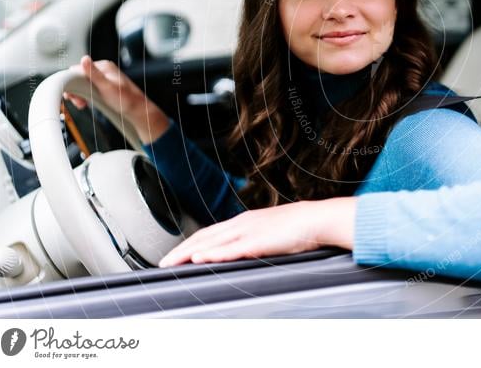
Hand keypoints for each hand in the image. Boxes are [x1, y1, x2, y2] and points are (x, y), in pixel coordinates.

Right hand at [64, 55, 169, 142]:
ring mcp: (103, 78)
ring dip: (79, 94)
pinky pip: (88, 89)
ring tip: (82, 104)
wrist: (137, 110)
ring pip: (82, 84)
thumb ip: (94, 74)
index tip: (71, 94)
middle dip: (75, 90)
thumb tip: (84, 59)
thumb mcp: (107, 87)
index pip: (78, 69)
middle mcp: (103, 70)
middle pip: (79, 77)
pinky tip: (86, 103)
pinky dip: (84, 96)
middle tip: (77, 101)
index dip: (71, 82)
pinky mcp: (103, 87)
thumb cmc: (126, 100)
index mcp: (104, 66)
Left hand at [158, 197, 356, 266]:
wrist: (317, 219)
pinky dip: (212, 253)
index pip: (210, 232)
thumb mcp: (270, 234)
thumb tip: (244, 252)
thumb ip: (254, 241)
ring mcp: (248, 231)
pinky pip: (230, 248)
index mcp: (244, 221)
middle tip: (163, 262)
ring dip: (189, 252)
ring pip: (212, 242)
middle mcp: (242, 223)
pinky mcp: (257, 240)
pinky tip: (200, 258)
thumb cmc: (299, 228)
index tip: (176, 254)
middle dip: (181, 250)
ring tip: (172, 263)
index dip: (190, 243)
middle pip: (204, 236)